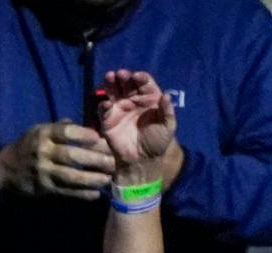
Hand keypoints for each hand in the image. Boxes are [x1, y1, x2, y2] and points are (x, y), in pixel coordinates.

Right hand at [0, 120, 115, 199]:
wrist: (6, 170)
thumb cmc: (29, 146)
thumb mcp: (40, 130)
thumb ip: (62, 127)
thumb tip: (87, 126)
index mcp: (43, 135)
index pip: (65, 132)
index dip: (84, 135)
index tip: (100, 137)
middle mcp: (43, 153)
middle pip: (72, 155)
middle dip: (95, 158)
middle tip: (114, 161)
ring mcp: (43, 172)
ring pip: (70, 176)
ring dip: (91, 178)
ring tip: (108, 178)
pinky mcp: (44, 188)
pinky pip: (65, 191)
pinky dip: (81, 194)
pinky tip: (95, 194)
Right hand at [97, 70, 179, 185]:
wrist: (142, 160)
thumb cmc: (157, 142)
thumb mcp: (168, 127)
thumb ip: (167, 111)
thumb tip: (167, 95)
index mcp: (150, 98)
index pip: (144, 83)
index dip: (141, 78)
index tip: (137, 76)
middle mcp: (134, 100)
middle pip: (127, 84)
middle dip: (124, 77)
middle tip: (120, 74)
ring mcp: (120, 108)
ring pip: (114, 92)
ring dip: (110, 84)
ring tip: (109, 77)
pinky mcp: (108, 120)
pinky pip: (104, 109)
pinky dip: (103, 105)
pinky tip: (106, 103)